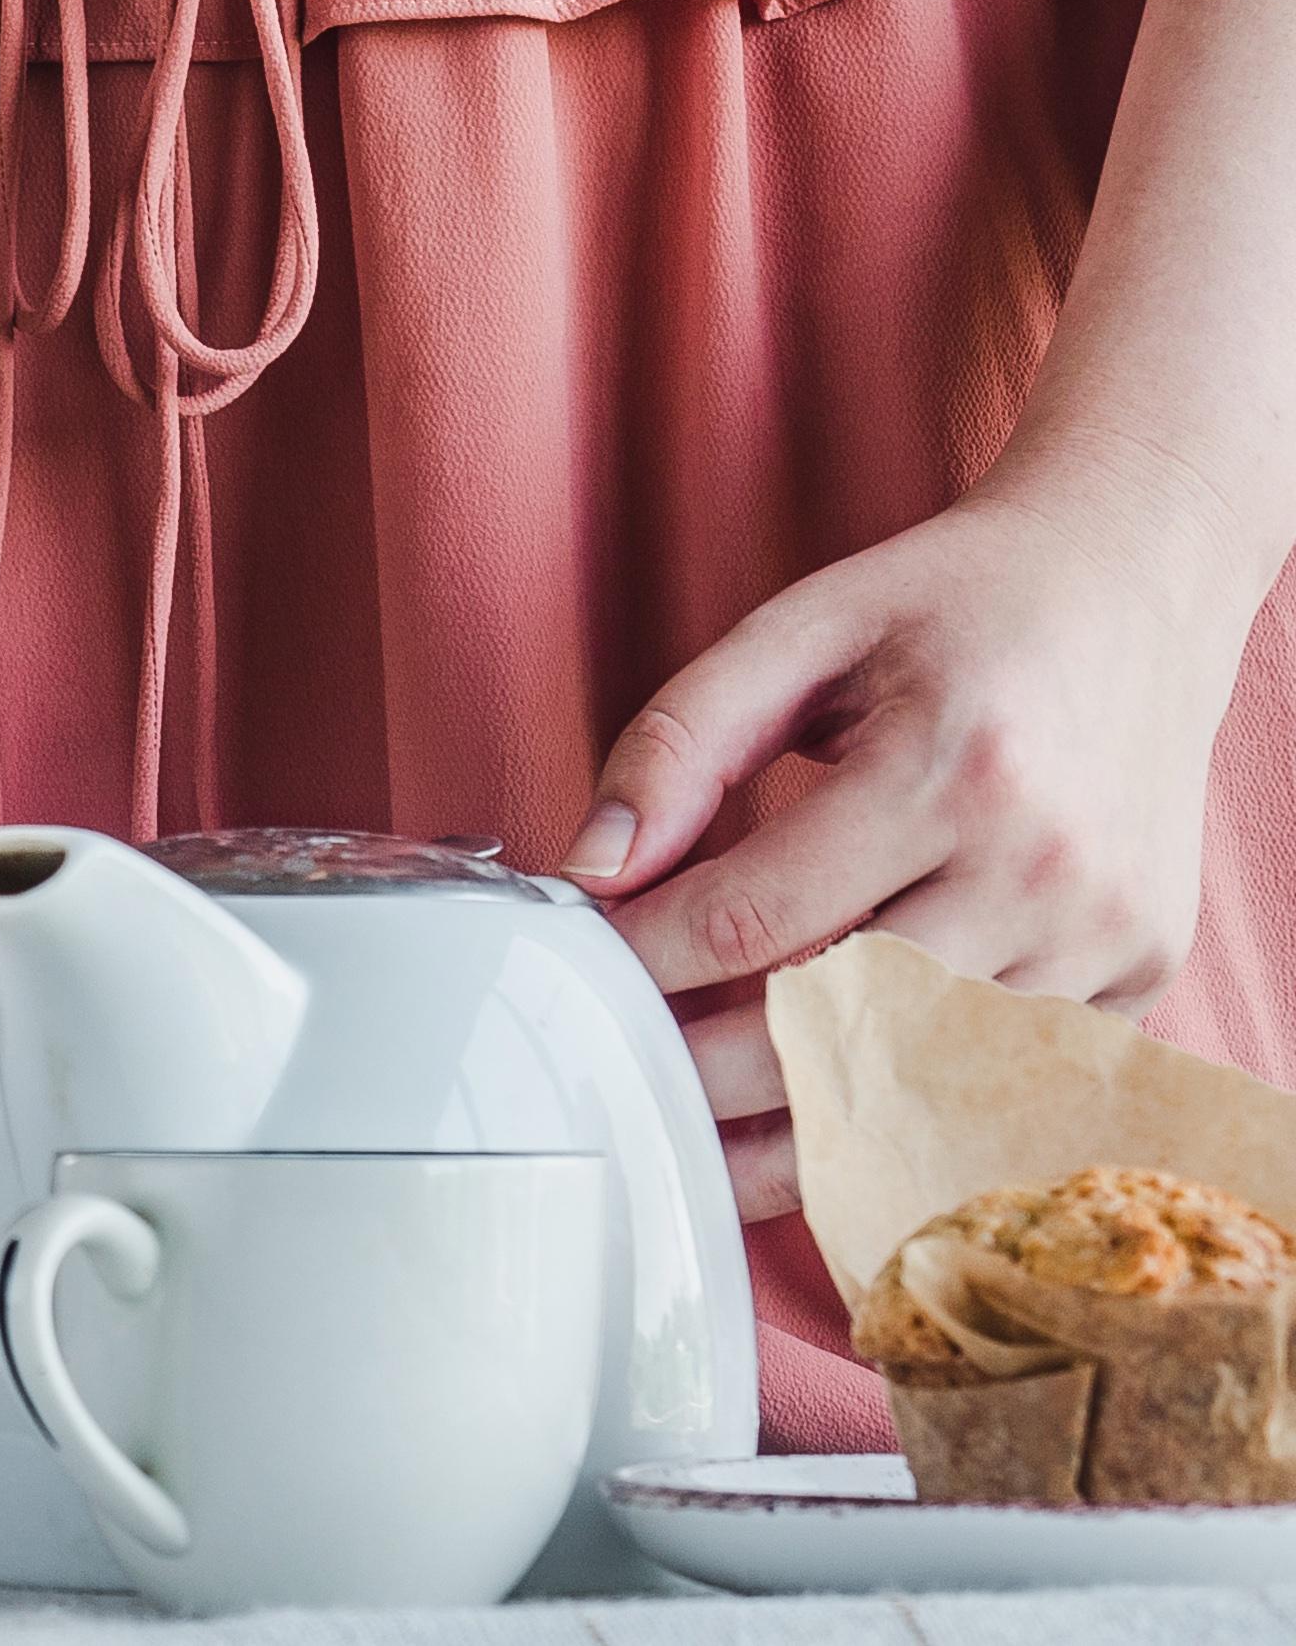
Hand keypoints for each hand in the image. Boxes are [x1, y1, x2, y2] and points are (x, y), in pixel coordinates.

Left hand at [563, 442, 1264, 1222]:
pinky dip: (901, 1113)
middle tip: (612, 1074)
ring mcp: (1105, 937)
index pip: (751, 918)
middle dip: (698, 1068)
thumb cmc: (957, 605)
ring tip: (692, 1126)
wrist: (1137, 585)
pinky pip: (996, 1086)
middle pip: (833, 1027)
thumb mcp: (801, 629)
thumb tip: (591, 865)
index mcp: (953, 768)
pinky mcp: (1140, 976)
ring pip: (916, 1082)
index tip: (571, 976)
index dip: (639, 963)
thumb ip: (682, 740)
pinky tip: (813, 1120)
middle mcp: (1044, 868)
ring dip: (791, 1119)